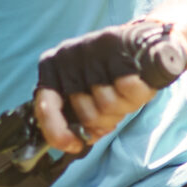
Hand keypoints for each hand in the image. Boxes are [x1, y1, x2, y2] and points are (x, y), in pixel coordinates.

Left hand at [33, 17, 186, 156]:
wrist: (142, 42)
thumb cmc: (110, 75)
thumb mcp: (87, 97)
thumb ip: (76, 119)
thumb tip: (75, 143)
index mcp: (52, 69)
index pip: (45, 108)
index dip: (59, 134)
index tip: (74, 144)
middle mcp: (65, 56)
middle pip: (86, 115)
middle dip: (104, 121)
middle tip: (112, 108)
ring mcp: (89, 48)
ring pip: (107, 105)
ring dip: (122, 106)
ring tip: (123, 91)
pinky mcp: (114, 42)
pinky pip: (127, 86)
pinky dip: (135, 91)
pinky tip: (135, 80)